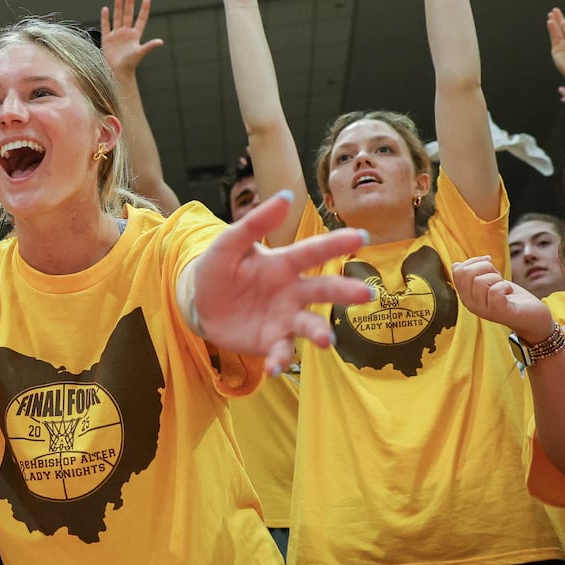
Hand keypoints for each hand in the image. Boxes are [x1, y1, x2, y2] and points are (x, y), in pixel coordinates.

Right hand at [99, 0, 162, 78]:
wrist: (118, 72)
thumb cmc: (130, 63)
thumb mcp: (140, 52)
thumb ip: (149, 46)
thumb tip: (160, 42)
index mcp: (135, 35)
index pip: (141, 19)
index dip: (144, 9)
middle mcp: (126, 33)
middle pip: (128, 15)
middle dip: (129, 4)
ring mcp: (116, 35)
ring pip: (117, 18)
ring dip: (118, 8)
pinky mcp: (107, 39)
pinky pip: (106, 26)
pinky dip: (105, 18)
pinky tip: (105, 9)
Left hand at [191, 191, 372, 373]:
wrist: (198, 304)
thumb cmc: (219, 269)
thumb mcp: (228, 245)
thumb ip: (255, 224)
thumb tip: (286, 196)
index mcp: (283, 264)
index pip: (313, 252)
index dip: (336, 244)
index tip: (361, 237)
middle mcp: (292, 291)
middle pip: (322, 290)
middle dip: (345, 292)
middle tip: (365, 295)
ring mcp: (284, 318)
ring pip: (309, 325)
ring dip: (319, 332)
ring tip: (325, 340)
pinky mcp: (271, 342)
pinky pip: (281, 352)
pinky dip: (280, 361)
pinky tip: (274, 369)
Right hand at [452, 255, 554, 342]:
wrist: (532, 317)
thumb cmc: (511, 297)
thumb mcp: (489, 283)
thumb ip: (474, 275)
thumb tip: (456, 264)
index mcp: (466, 295)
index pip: (457, 271)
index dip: (474, 260)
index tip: (488, 262)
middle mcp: (470, 304)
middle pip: (466, 273)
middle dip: (485, 266)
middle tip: (497, 275)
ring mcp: (482, 309)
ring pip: (479, 281)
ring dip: (496, 278)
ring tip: (503, 286)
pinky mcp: (497, 312)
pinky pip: (495, 291)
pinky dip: (505, 286)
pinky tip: (509, 292)